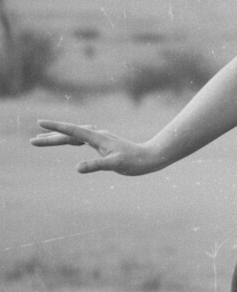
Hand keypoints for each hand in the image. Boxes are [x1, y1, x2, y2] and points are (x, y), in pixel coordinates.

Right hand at [30, 120, 156, 175]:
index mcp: (97, 138)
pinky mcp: (104, 143)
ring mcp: (100, 138)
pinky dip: (71, 138)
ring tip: (42, 141)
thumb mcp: (114, 165)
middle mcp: (97, 135)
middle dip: (50, 137)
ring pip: (74, 135)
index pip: (72, 131)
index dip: (55, 128)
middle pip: (69, 134)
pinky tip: (69, 141)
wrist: (150, 157)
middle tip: (31, 142)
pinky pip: (82, 138)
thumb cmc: (134, 161)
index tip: (39, 124)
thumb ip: (96, 165)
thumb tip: (77, 168)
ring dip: (58, 137)